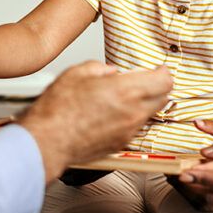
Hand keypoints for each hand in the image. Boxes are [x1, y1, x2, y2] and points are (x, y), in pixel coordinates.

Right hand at [17, 61, 171, 181]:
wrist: (48, 140)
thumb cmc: (58, 110)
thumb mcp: (76, 73)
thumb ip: (99, 68)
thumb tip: (109, 72)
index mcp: (125, 90)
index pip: (164, 81)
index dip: (164, 73)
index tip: (159, 69)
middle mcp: (133, 113)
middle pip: (162, 99)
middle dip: (157, 88)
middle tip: (145, 81)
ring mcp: (129, 131)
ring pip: (149, 114)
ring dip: (144, 104)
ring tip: (123, 98)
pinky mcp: (121, 144)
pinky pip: (135, 128)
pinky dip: (130, 119)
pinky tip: (112, 114)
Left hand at [173, 136, 212, 212]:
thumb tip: (203, 149)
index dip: (202, 178)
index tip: (182, 172)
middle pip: (211, 197)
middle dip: (186, 187)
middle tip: (168, 172)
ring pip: (207, 206)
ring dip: (186, 193)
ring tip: (170, 176)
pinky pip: (209, 208)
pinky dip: (192, 198)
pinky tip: (182, 185)